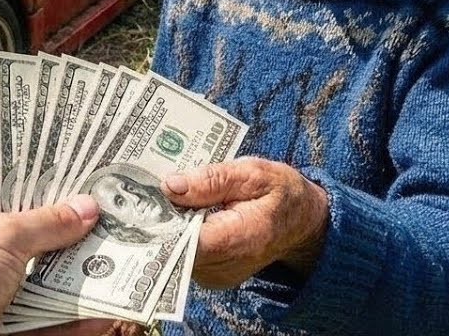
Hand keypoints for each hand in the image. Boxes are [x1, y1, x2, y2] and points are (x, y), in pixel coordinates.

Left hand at [161, 157, 328, 288]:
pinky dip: (180, 234)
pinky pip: (182, 255)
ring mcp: (216, 276)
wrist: (301, 222)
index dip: (163, 221)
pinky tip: (186, 214)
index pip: (187, 241)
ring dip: (171, 226)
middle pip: (175, 247)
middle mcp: (225, 266)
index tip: (147, 199)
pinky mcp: (209, 276)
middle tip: (156, 189)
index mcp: (239, 239)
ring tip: (176, 198)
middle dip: (163, 219)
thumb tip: (170, 186)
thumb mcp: (253, 173)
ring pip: (174, 252)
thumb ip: (212, 179)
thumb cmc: (279, 192)